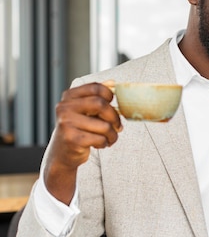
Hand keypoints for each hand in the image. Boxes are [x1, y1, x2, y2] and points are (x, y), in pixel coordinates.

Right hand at [44, 81, 122, 204]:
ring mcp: (66, 123)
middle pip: (101, 104)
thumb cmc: (79, 129)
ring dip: (113, 135)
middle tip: (118, 126)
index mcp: (69, 97)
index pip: (95, 88)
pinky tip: (100, 144)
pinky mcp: (72, 139)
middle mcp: (65, 108)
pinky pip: (100, 139)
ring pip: (104, 126)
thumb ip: (97, 96)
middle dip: (115, 117)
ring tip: (109, 138)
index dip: (109, 95)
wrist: (62, 154)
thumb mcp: (85, 111)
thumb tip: (113, 82)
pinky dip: (105, 143)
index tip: (112, 105)